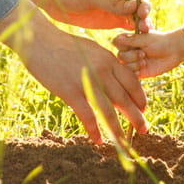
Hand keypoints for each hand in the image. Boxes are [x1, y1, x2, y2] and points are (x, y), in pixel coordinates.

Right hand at [0, 1, 148, 143]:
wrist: (40, 40)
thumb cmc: (63, 45)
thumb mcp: (90, 49)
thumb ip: (104, 64)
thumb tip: (114, 79)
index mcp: (108, 59)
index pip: (131, 81)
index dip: (139, 97)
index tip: (143, 108)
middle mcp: (101, 71)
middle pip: (124, 98)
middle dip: (136, 116)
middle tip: (144, 129)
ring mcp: (86, 81)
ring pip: (108, 111)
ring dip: (117, 129)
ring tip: (124, 142)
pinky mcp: (70, 91)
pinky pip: (86, 115)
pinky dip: (93, 130)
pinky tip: (97, 140)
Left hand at [22, 0, 149, 32]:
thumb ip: (111, 2)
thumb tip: (134, 6)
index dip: (142, 2)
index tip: (142, 11)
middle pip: (138, 7)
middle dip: (143, 17)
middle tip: (146, 27)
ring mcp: (116, 9)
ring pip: (134, 18)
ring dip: (140, 27)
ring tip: (143, 37)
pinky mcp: (111, 20)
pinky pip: (126, 28)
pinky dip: (132, 35)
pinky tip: (135, 43)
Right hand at [112, 28, 183, 79]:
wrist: (173, 51)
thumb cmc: (160, 42)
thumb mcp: (145, 39)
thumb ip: (130, 41)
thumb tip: (115, 39)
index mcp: (129, 41)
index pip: (117, 43)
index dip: (123, 46)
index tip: (134, 44)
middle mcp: (129, 51)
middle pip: (120, 56)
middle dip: (131, 56)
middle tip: (143, 54)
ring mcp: (133, 62)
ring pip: (124, 67)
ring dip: (134, 64)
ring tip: (145, 61)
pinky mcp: (138, 72)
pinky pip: (131, 76)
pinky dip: (135, 73)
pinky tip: (143, 68)